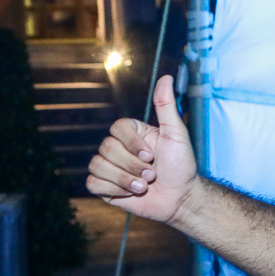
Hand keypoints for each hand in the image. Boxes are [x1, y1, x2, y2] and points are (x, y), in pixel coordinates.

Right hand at [86, 76, 198, 224]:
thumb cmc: (182, 166)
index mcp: (133, 133)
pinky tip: (131, 193)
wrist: (180, 198)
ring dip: (124, 178)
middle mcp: (119, 148)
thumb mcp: (177, 134)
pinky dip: (114, 189)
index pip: (117, 128)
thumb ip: (166, 106)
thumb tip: (167, 77)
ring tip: (144, 185)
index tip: (152, 155)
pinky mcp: (104, 186)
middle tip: (152, 174)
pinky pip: (92, 183)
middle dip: (133, 165)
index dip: (132, 143)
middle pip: (106, 148)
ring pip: (97, 165)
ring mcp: (110, 167)